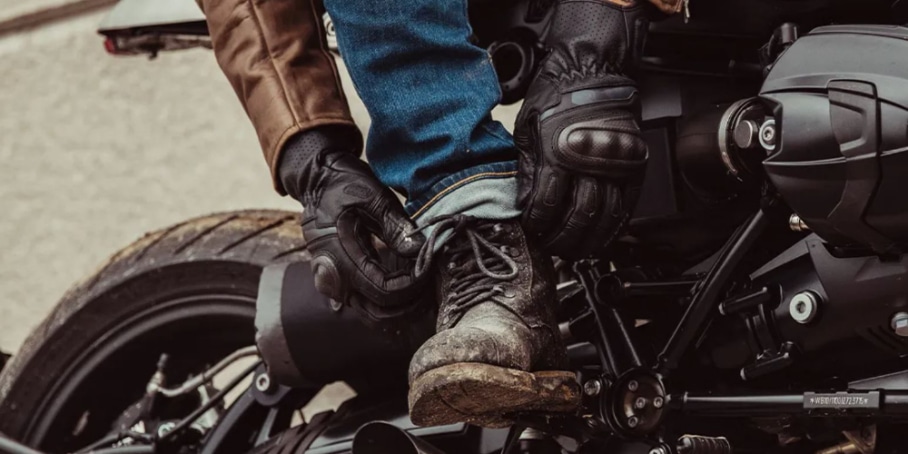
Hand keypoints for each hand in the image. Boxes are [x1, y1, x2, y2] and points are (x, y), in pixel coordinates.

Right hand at [280, 128, 426, 320]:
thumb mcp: (372, 195)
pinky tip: (405, 280)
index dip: (412, 286)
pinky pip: (364, 303)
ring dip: (400, 305)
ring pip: (371, 313)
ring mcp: (331, 284)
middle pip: (377, 312)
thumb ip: (395, 225)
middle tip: (431, 282)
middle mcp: (331, 278)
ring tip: (422, 283)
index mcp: (339, 257)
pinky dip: (388, 300)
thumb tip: (420, 250)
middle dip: (409, 302)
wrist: (314, 180)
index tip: (430, 269)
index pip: (383, 291)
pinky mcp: (336, 283)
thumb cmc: (342, 183)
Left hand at [513, 0, 648, 259]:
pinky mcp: (633, 164)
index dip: (538, 223)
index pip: (547, 203)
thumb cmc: (556, 94)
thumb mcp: (526, 129)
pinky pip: (627, 205)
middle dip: (563, 239)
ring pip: (605, 216)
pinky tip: (603, 238)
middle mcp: (589, 159)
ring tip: (576, 251)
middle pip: (579, 216)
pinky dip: (615, 227)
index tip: (533, 230)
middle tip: (553, 248)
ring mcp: (615, 163)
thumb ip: (527, 168)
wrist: (590, 69)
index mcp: (558, 151)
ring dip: (589, 239)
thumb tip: (525, 202)